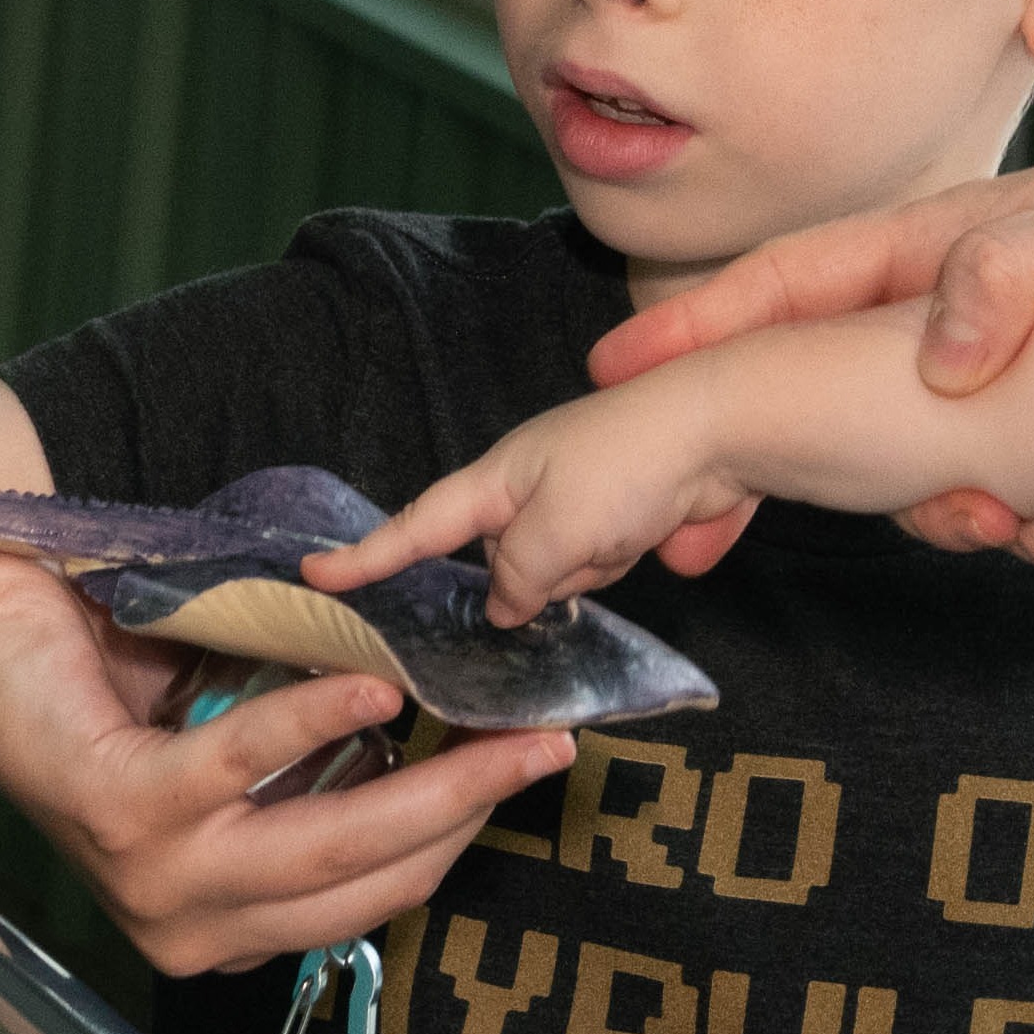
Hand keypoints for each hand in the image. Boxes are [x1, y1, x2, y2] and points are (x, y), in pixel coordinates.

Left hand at [0, 552, 573, 976]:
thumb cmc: (96, 660)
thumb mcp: (228, 730)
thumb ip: (311, 758)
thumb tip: (430, 720)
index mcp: (214, 916)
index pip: (366, 899)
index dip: (453, 836)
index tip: (523, 767)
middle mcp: (184, 923)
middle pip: (366, 883)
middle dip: (471, 814)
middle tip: (550, 750)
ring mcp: (150, 879)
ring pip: (326, 843)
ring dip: (428, 781)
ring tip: (500, 724)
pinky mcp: (120, 812)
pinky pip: (248, 771)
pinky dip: (318, 724)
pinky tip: (372, 686)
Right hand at [317, 381, 722, 630]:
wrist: (718, 429)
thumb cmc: (626, 466)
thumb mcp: (556, 534)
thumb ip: (517, 578)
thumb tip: (506, 605)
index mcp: (498, 477)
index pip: (419, 524)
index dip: (369, 555)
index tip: (314, 573)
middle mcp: (527, 484)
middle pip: (497, 559)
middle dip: (532, 576)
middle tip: (571, 559)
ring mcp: (573, 496)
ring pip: (551, 569)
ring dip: (583, 570)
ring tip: (622, 533)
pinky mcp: (617, 511)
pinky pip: (593, 562)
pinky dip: (613, 560)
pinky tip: (645, 538)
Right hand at [585, 130, 1033, 565]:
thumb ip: (1031, 266)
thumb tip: (943, 349)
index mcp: (963, 238)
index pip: (801, 277)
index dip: (704, 320)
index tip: (616, 365)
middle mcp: (974, 298)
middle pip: (829, 376)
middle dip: (767, 458)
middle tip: (691, 539)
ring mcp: (1022, 363)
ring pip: (926, 453)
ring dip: (931, 505)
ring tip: (990, 527)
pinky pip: (1019, 489)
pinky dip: (1031, 519)